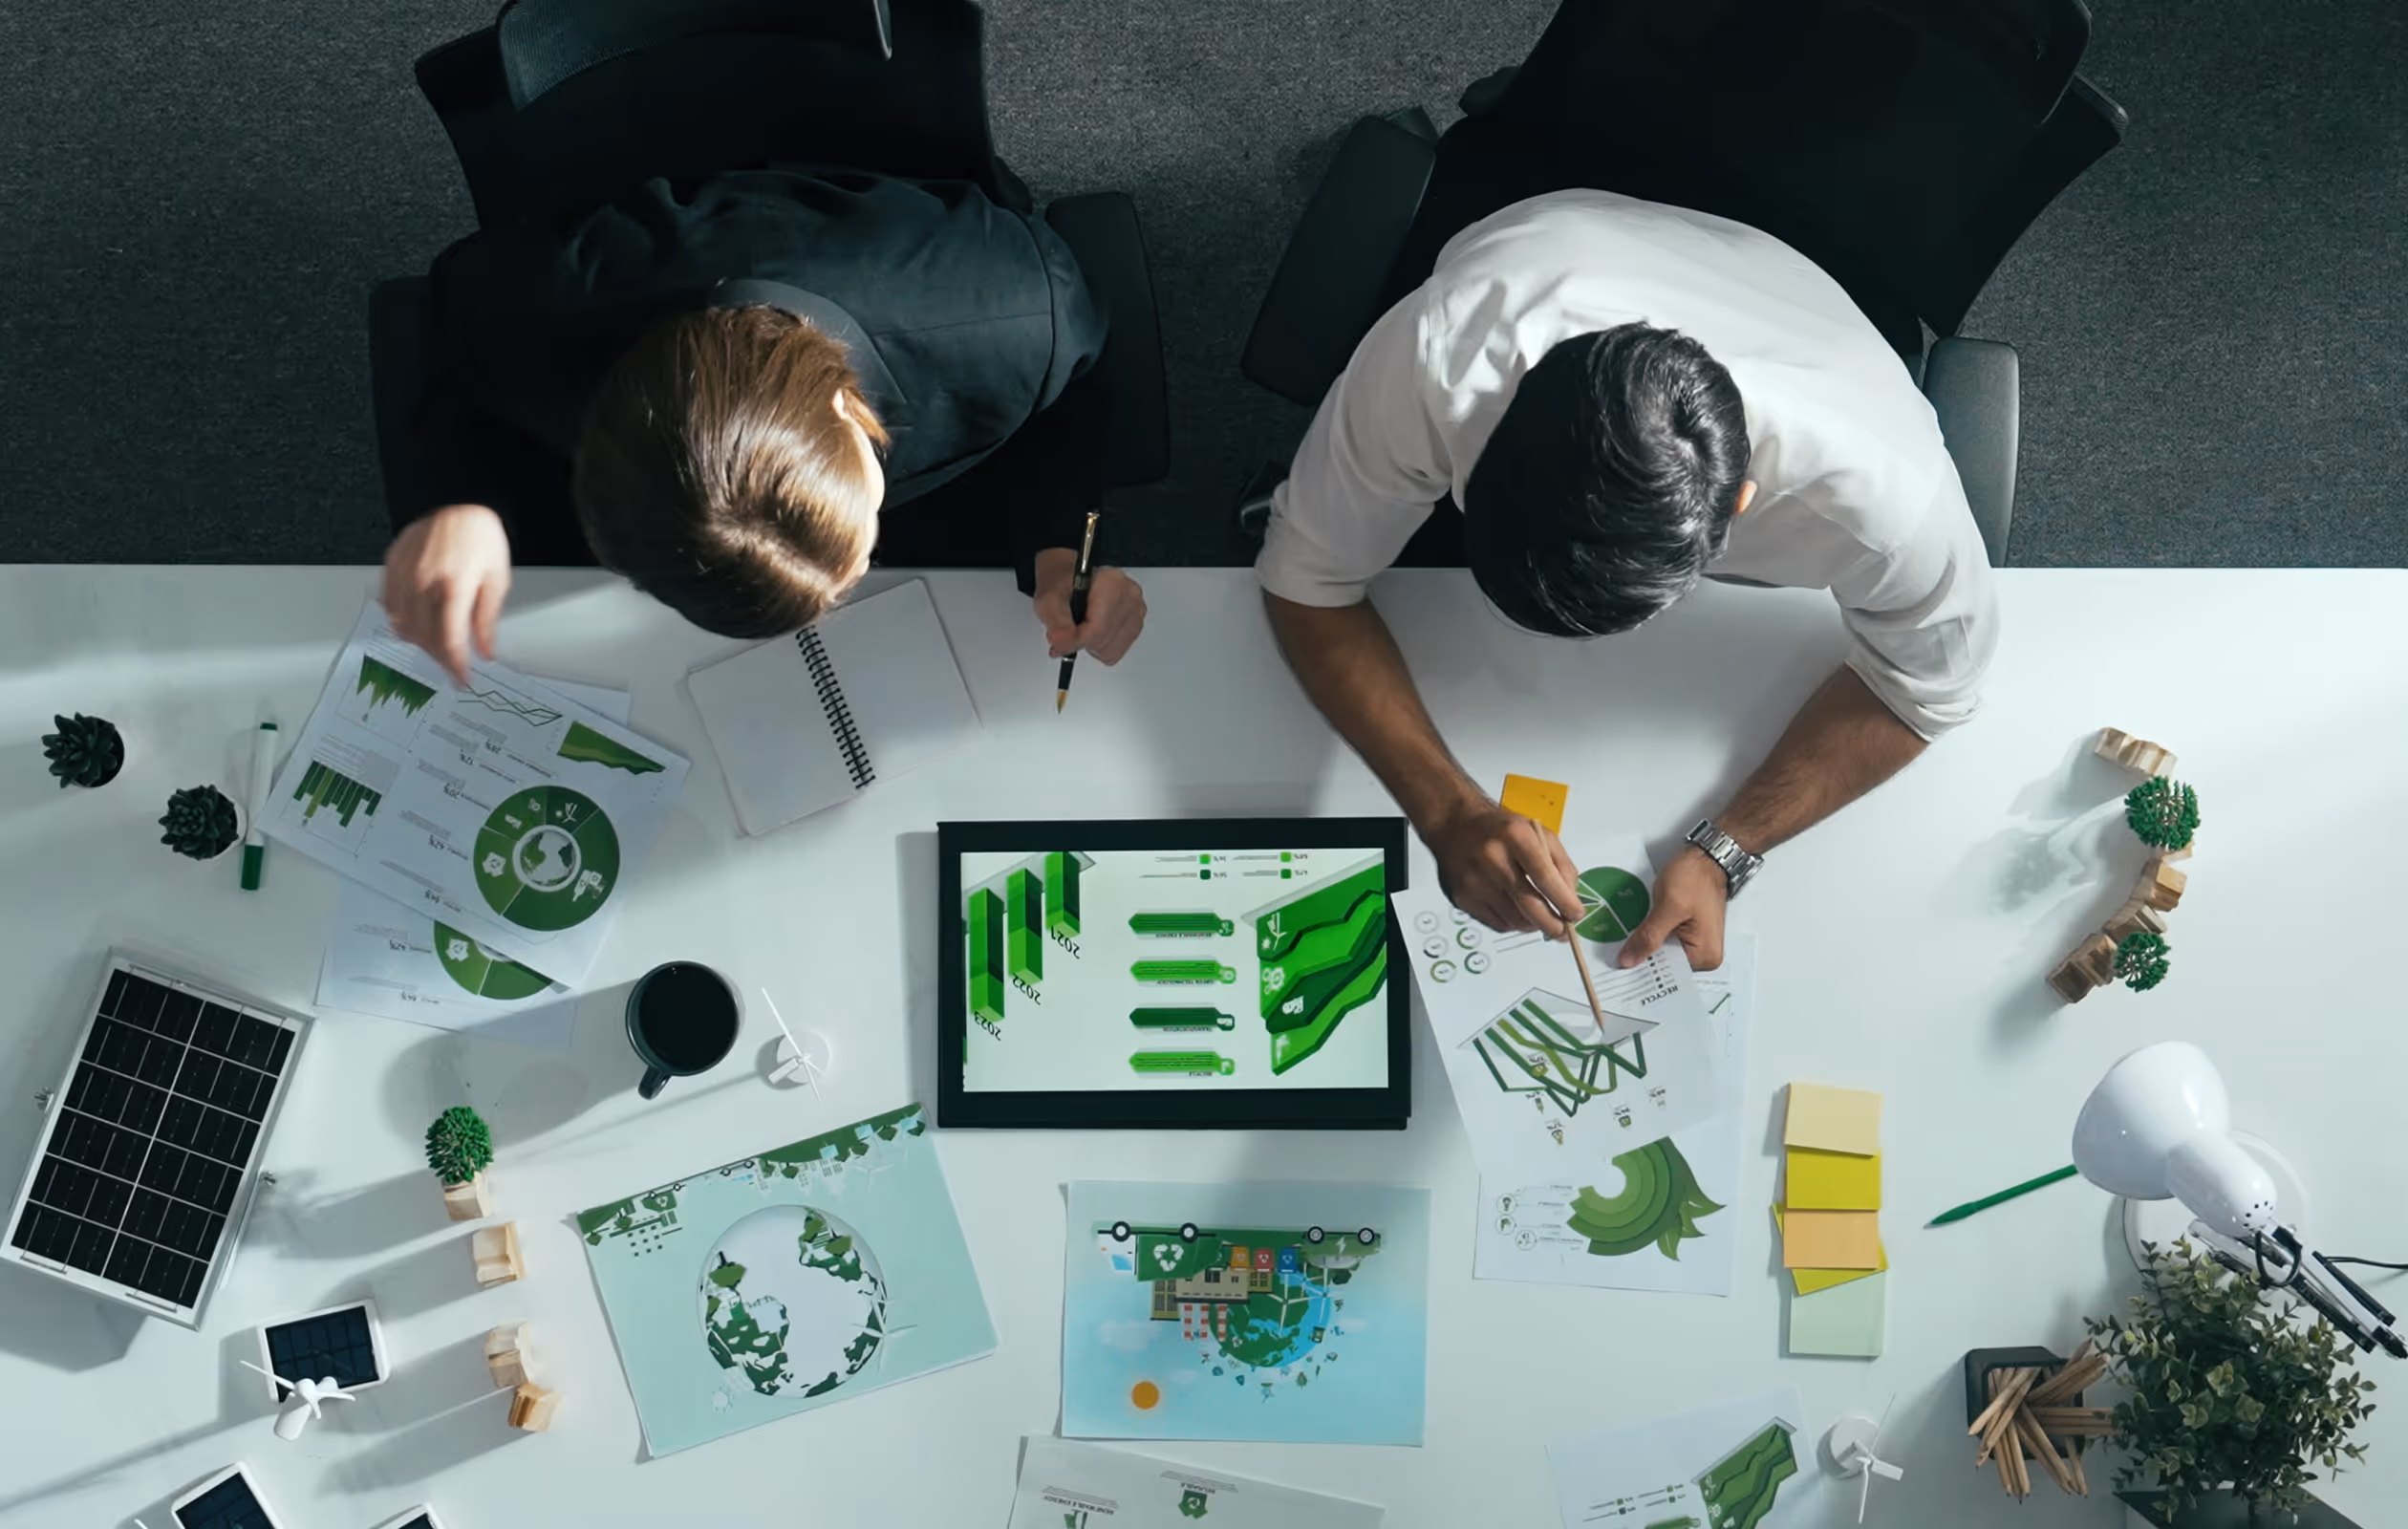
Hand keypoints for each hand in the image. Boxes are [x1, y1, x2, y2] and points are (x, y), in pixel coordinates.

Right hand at [381, 505, 511, 686]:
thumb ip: (487, 620)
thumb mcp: (497, 580)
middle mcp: (424, 581)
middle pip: (424, 637)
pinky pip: (389, 606)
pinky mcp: (391, 567)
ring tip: (438, 645)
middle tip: (453, 665)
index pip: (449, 639)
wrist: (458, 502)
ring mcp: (403, 574)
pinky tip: (419, 623)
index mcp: (455, 585)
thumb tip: (485, 652)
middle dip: (439, 658)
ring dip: (420, 643)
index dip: (455, 665)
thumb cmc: (482, 539)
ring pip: (403, 626)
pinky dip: (402, 622)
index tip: (462, 679)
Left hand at [1033, 550, 1145, 664]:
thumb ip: (1056, 623)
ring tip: (1081, 626)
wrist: (1071, 579)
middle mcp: (1130, 596)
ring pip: (1111, 649)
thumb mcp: (1049, 600)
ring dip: (1092, 645)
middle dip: (1082, 641)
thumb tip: (1060, 642)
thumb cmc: (1063, 584)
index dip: (1075, 641)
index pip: (1098, 628)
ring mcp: (1137, 611)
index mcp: (1112, 583)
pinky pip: (1117, 651)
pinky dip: (1101, 647)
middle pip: (1104, 640)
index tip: (1058, 644)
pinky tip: (1093, 630)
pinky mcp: (1136, 624)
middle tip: (1067, 629)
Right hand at [1423, 796, 1583, 935]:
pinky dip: (1514, 924)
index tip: (1577, 915)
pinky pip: (1497, 923)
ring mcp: (1474, 881)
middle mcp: (1491, 858)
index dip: (1563, 900)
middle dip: (1552, 924)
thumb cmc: (1501, 830)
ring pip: (1514, 919)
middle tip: (1564, 933)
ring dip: (1533, 924)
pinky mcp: (1463, 898)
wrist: (1454, 826)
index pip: (1544, 875)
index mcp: (1514, 836)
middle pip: (1528, 904)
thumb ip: (1560, 864)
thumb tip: (1571, 899)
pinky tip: (1517, 912)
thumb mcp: (1538, 833)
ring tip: (1541, 918)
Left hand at [1618, 846, 1727, 970]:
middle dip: (1641, 960)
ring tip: (1618, 949)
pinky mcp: (1688, 933)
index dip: (1640, 972)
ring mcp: (1696, 944)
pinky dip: (1650, 938)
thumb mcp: (1669, 907)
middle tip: (1611, 960)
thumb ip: (1648, 936)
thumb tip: (1627, 962)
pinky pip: (1665, 942)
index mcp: (1703, 957)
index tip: (1615, 973)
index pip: (1666, 975)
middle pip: (1664, 966)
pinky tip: (1634, 936)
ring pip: (1662, 953)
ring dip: (1644, 947)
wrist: (1707, 857)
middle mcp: (1704, 956)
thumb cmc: (1695, 878)